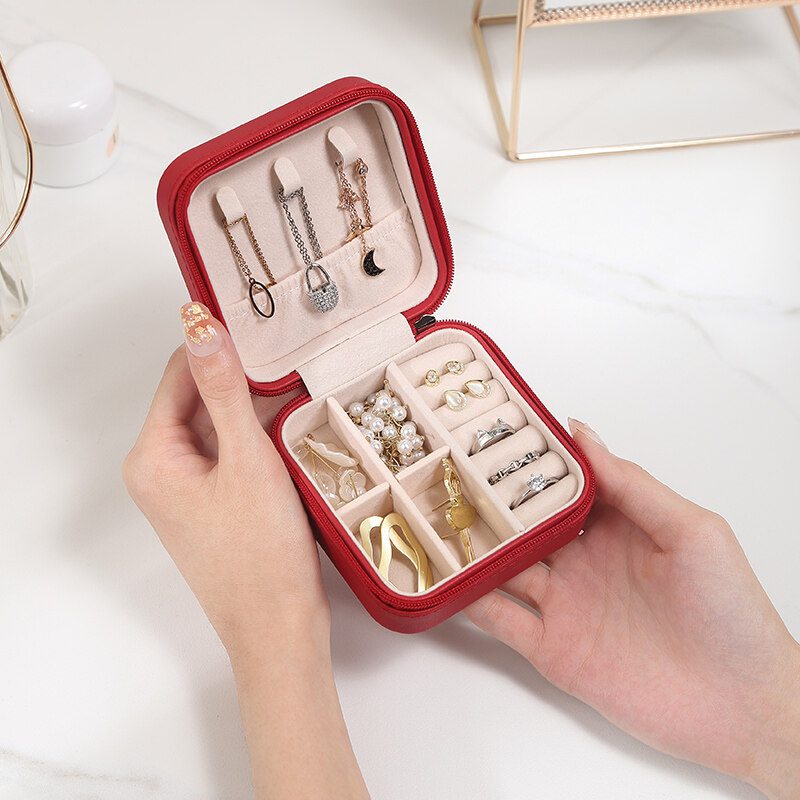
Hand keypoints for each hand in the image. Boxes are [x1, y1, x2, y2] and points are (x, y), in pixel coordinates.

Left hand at [123, 302, 327, 656]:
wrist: (278, 627)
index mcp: (152, 457)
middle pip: (197, 398)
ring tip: (297, 392)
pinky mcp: (212, 501)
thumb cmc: (260, 553)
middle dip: (241, 380)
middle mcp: (160, 469)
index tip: (261, 326)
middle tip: (290, 360)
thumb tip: (201, 326)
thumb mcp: (246, 459)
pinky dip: (257, 437)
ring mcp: (186, 488)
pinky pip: (230, 452)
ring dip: (253, 409)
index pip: (179, 375)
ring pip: (218, 424)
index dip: (218, 347)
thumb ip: (224, 389)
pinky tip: (290, 431)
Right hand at [465, 419, 799, 797]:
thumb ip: (633, 485)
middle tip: (450, 475)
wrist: (741, 706)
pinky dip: (471, 599)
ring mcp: (565, 605)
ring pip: (504, 567)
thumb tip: (582, 435)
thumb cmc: (732, 614)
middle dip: (488, 502)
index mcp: (616, 527)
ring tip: (437, 519)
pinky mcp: (552, 648)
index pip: (560, 486)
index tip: (494, 436)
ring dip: (472, 547)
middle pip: (524, 525)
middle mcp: (584, 562)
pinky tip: (449, 578)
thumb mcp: (692, 531)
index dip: (529, 463)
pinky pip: (501, 619)